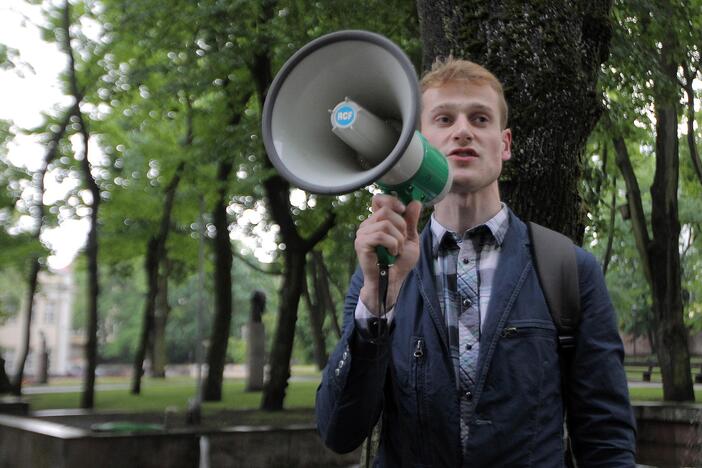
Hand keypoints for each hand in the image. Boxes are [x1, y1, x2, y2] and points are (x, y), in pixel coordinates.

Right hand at [354, 194, 421, 314]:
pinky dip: (392, 244)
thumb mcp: (410, 238)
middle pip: (386, 210)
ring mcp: (362, 234)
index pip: (379, 199)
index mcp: (377, 221)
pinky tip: (392, 253)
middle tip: (401, 241)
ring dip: (398, 239)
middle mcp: (367, 225)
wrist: (392, 281)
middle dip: (401, 226)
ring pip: (385, 224)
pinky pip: (381, 236)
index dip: (391, 200)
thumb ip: (411, 221)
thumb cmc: (399, 262)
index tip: (403, 209)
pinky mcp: (361, 244)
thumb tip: (415, 202)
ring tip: (397, 250)